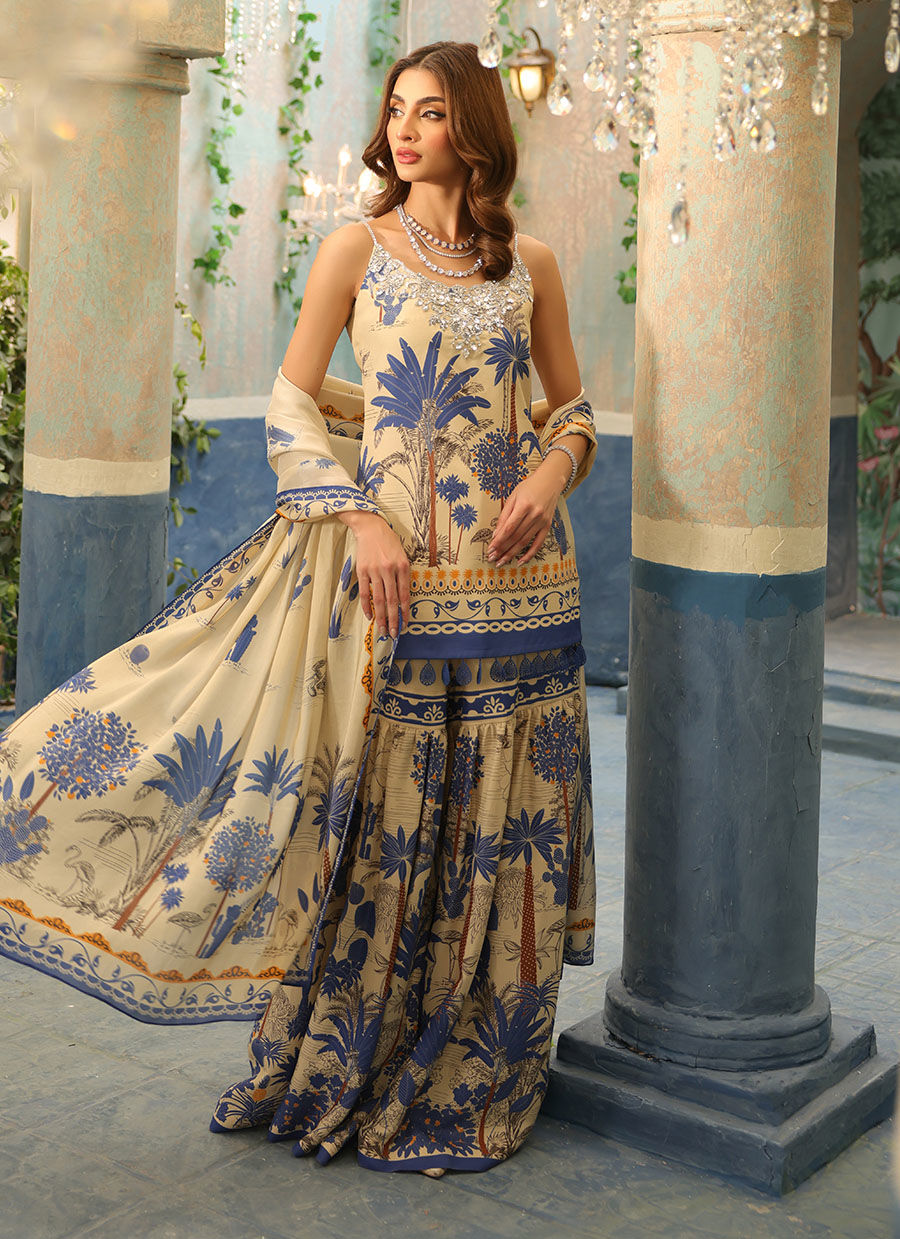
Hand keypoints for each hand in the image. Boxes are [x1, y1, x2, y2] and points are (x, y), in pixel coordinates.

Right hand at [338, 511, 409, 637]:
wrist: (371, 527)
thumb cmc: (389, 542)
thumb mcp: (403, 556)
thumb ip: (403, 575)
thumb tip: (403, 599)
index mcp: (402, 566)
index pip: (404, 595)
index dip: (405, 612)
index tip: (406, 624)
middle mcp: (389, 569)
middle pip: (392, 600)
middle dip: (393, 619)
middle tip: (394, 633)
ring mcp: (374, 571)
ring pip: (378, 599)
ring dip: (381, 617)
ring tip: (382, 629)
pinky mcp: (362, 570)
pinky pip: (364, 592)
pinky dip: (366, 606)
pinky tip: (369, 616)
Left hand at [487, 456, 569, 566]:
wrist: (550, 481)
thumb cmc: (529, 487)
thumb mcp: (513, 497)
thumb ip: (504, 515)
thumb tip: (496, 534)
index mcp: (524, 506)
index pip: (509, 528)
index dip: (499, 541)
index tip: (490, 549)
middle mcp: (534, 515)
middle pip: (516, 537)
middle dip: (502, 549)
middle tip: (492, 558)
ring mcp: (542, 521)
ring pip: (525, 542)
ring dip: (512, 553)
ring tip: (502, 561)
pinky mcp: (547, 526)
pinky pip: (538, 543)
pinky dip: (529, 554)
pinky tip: (520, 561)